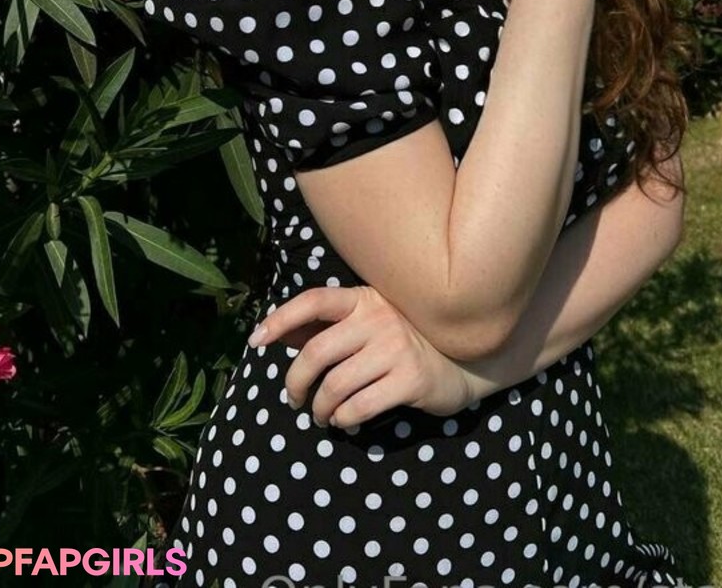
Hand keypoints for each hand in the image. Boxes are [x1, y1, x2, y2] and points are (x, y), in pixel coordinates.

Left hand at [248, 286, 476, 428]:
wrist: (466, 362)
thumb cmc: (406, 343)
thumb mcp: (370, 326)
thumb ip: (327, 327)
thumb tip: (278, 333)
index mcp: (366, 299)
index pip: (314, 301)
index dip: (280, 319)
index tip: (255, 341)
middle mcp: (380, 317)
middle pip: (316, 353)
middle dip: (295, 383)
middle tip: (295, 400)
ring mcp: (396, 348)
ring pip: (334, 386)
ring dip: (320, 409)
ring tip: (323, 416)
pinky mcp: (410, 379)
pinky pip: (358, 407)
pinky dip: (343, 421)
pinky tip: (347, 422)